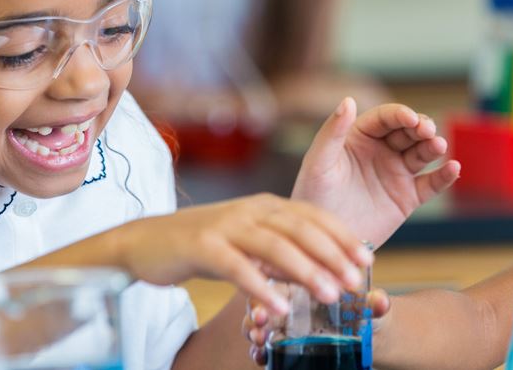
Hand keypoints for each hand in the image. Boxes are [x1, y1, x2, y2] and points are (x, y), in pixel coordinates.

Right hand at [105, 193, 373, 313]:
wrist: (144, 241)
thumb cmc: (204, 244)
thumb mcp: (249, 242)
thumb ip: (282, 252)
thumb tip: (322, 270)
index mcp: (266, 205)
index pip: (314, 216)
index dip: (343, 236)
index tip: (368, 259)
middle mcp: (250, 210)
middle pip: (301, 229)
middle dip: (333, 254)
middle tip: (357, 281)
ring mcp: (226, 225)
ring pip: (274, 246)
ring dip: (306, 270)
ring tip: (329, 294)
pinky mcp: (201, 246)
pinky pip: (236, 267)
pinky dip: (259, 286)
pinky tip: (277, 308)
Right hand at [242, 287, 392, 364]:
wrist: (371, 334)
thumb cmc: (365, 311)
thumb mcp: (369, 305)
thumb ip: (373, 304)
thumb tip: (380, 301)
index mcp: (305, 281)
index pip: (280, 277)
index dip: (271, 286)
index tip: (267, 301)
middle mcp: (289, 301)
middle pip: (263, 302)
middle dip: (256, 313)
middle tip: (258, 324)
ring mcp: (285, 323)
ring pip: (260, 324)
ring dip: (255, 332)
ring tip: (259, 344)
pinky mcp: (286, 345)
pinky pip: (267, 347)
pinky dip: (261, 352)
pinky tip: (261, 357)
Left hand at [291, 98, 460, 245]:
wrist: (324, 242)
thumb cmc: (313, 198)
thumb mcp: (319, 163)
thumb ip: (332, 132)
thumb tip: (348, 100)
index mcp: (360, 137)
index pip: (385, 118)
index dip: (400, 114)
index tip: (410, 118)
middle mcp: (381, 151)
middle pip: (408, 132)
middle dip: (421, 127)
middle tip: (428, 131)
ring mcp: (396, 174)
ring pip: (422, 154)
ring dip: (434, 147)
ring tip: (439, 146)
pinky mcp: (408, 198)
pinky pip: (431, 184)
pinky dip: (444, 176)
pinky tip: (453, 168)